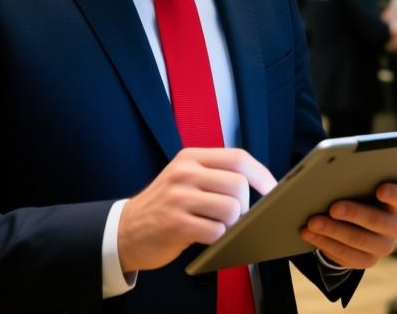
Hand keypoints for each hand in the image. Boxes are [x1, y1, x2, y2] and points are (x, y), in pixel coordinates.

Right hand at [117, 148, 275, 272]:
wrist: (124, 230)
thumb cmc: (164, 206)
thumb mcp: (184, 178)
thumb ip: (214, 174)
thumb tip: (258, 183)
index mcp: (191, 158)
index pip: (238, 158)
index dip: (261, 174)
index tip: (272, 188)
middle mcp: (185, 173)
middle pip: (239, 185)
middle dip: (243, 205)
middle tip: (231, 216)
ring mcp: (179, 198)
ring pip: (231, 209)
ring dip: (230, 224)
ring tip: (214, 225)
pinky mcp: (175, 224)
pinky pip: (216, 231)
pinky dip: (217, 238)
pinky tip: (202, 236)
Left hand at [300, 182, 396, 267]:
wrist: (358, 223)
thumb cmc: (360, 195)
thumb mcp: (363, 186)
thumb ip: (358, 181)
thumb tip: (333, 177)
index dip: (393, 194)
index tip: (380, 189)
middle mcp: (396, 226)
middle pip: (377, 221)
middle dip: (353, 213)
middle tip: (333, 208)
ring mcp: (384, 246)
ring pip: (357, 239)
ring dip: (332, 230)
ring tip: (312, 222)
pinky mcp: (368, 260)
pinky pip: (345, 255)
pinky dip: (324, 243)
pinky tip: (309, 234)